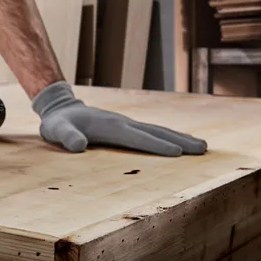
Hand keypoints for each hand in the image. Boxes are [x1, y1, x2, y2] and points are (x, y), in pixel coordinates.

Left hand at [32, 81, 206, 156]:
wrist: (59, 107)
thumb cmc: (57, 123)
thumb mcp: (56, 130)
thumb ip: (66, 137)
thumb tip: (78, 145)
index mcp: (110, 127)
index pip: (137, 138)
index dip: (156, 145)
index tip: (178, 152)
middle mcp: (123, 123)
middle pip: (155, 132)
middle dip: (179, 141)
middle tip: (204, 149)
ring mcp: (126, 123)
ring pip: (157, 130)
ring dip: (179, 138)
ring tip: (202, 146)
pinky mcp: (126, 126)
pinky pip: (151, 131)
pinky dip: (168, 136)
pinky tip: (179, 142)